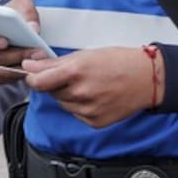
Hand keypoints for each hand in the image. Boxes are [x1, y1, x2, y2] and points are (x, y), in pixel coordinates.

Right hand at [0, 0, 46, 83]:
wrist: (16, 24)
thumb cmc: (14, 13)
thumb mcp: (21, 5)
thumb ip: (27, 13)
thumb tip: (32, 28)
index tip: (4, 42)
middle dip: (12, 56)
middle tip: (32, 52)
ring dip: (17, 67)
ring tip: (35, 60)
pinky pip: (1, 79)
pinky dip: (15, 75)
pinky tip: (29, 68)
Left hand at [19, 46, 163, 128]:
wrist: (146, 79)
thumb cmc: (118, 62)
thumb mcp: (84, 55)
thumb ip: (54, 63)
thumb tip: (30, 65)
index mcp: (75, 72)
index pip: (37, 82)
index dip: (32, 77)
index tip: (33, 74)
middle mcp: (80, 93)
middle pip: (50, 92)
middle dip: (55, 84)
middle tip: (74, 76)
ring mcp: (87, 110)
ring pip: (63, 104)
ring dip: (68, 95)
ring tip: (89, 85)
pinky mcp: (94, 122)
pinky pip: (76, 114)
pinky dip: (80, 106)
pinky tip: (96, 96)